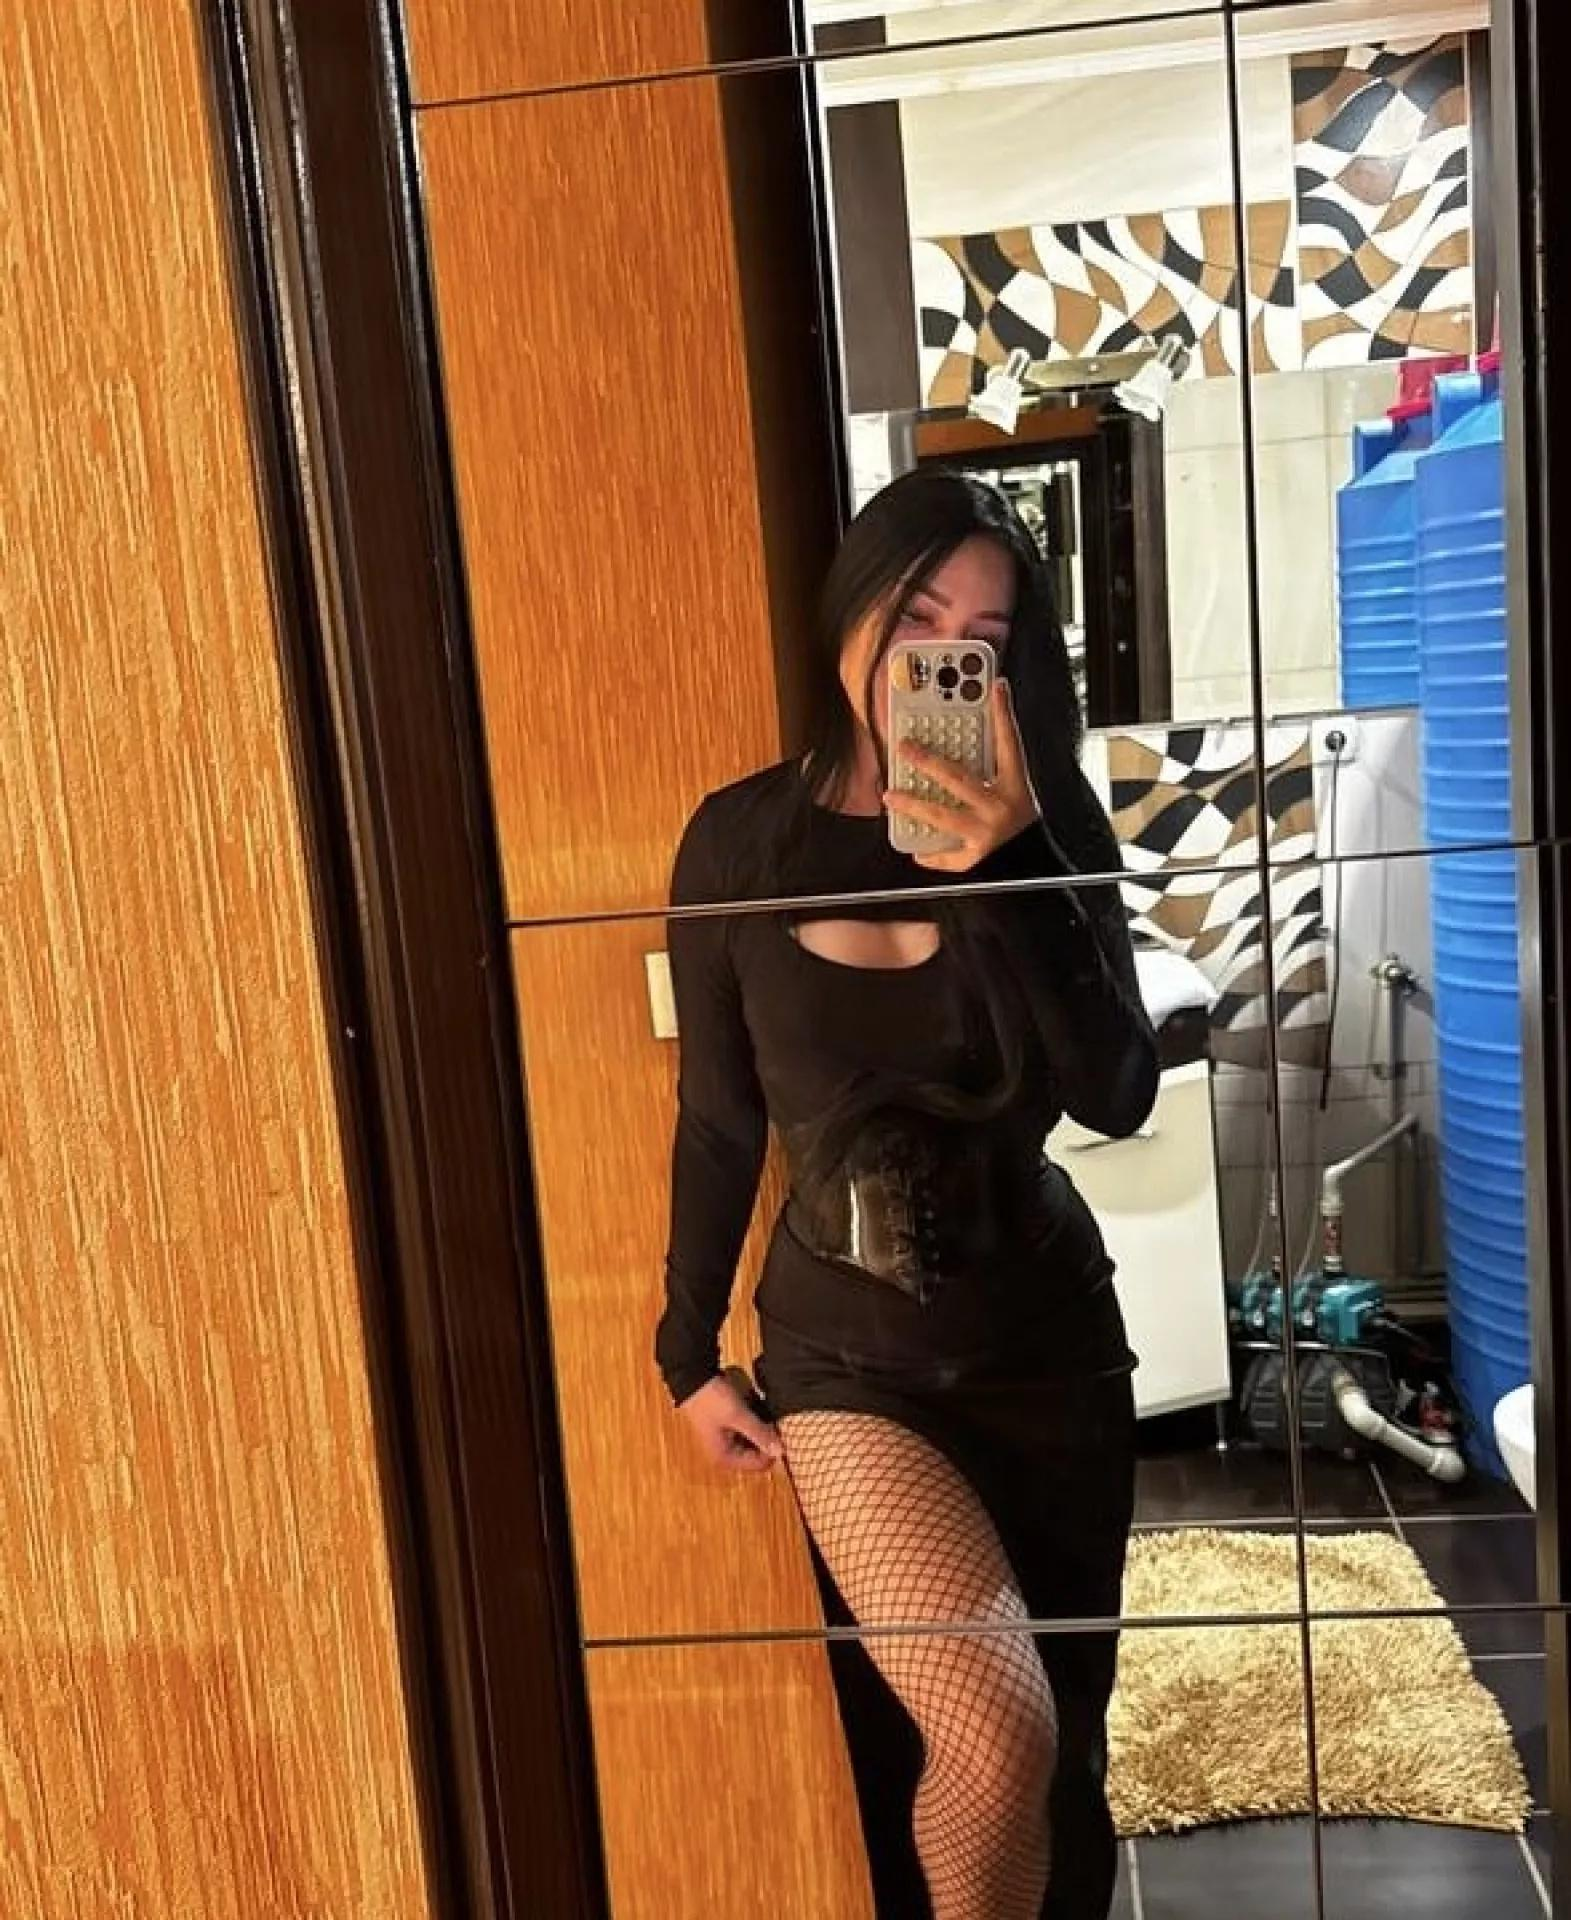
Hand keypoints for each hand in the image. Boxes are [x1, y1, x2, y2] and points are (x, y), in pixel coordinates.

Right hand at [678, 1372, 783, 1473]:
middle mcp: (726, 1455)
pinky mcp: (727, 1430)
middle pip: (757, 1455)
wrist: (693, 1379)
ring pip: (754, 1444)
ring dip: (761, 1431)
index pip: (760, 1464)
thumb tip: (782, 1453)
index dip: (772, 1448)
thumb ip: (760, 1434)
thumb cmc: (714, 1400)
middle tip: (772, 1419)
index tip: (777, 1429)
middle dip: (766, 1439)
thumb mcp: (739, 1415)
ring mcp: (726, 1443)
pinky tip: (755, 1410)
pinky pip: (747, 1434)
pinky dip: (754, 1425)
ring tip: (763, 1413)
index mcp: (726, 1458)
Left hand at [884, 679, 1040, 871]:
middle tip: (905, 747)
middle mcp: (1000, 806)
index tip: (995, 686)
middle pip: (959, 777)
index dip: (1003, 713)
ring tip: (890, 797)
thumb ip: (994, 774)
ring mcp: (987, 833)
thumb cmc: (1026, 830)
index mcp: (1015, 786)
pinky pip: (947, 856)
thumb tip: (962, 749)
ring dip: (913, 805)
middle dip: (928, 761)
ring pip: (942, 814)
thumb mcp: (1018, 795)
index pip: (1010, 743)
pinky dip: (931, 854)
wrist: (1038, 869)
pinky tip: (915, 851)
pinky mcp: (978, 857)